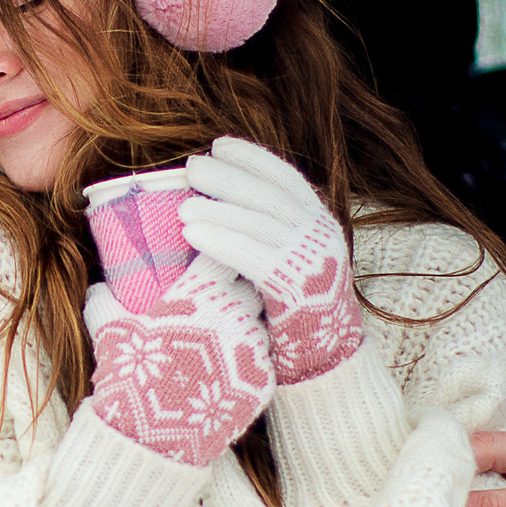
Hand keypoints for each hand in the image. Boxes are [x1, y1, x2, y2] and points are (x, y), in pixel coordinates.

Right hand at [84, 252, 273, 467]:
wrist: (149, 438)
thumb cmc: (127, 378)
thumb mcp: (109, 334)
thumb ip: (104, 304)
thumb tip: (96, 289)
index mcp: (201, 292)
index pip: (224, 257)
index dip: (215, 264)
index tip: (206, 273)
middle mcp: (234, 313)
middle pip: (248, 289)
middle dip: (234, 296)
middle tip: (212, 313)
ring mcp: (252, 348)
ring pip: (259, 327)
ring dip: (243, 332)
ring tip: (217, 351)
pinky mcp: (263, 381)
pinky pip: (262, 363)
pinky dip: (246, 366)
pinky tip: (224, 378)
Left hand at [179, 137, 364, 383]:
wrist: (324, 361)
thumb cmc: (293, 310)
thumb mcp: (288, 262)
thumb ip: (266, 233)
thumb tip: (219, 202)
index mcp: (320, 224)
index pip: (286, 179)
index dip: (253, 159)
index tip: (219, 145)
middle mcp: (322, 236)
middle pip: (270, 195)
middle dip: (229, 178)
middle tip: (191, 167)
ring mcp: (313, 261)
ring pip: (261, 222)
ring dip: (218, 210)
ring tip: (181, 208)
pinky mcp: (298, 288)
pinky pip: (254, 256)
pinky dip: (221, 240)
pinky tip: (191, 234)